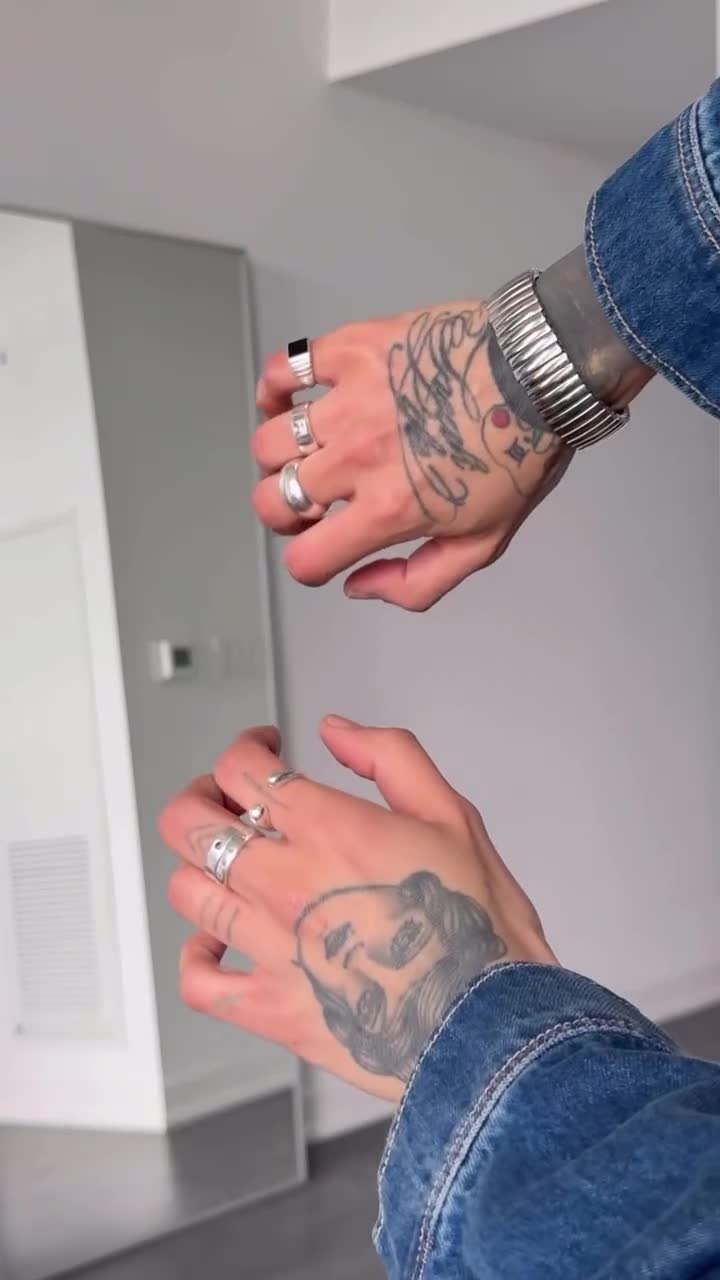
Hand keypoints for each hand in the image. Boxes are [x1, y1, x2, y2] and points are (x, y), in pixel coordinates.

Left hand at [159, 720, 555, 1102]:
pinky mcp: (270, 1008)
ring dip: (199, 865)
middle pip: (190, 823)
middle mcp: (285, 882)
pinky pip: (198, 980)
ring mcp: (270, 947)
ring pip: (187, 890)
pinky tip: (216, 945)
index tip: (265, 750)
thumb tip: (337, 731)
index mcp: (328, 829)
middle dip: (202, 796)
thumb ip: (391, 757)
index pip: (240, 768)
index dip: (247, 746)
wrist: (491, 1026)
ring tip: (227, 862)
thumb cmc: (480, 929)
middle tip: (228, 798)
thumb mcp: (453, 815)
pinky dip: (196, 956)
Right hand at [253, 303, 570, 609]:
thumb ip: (417, 582)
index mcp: (388, 510)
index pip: (306, 558)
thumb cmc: (521, 455)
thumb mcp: (484, 543)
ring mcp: (350, 402)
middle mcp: (357, 458)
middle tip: (314, 502)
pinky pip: (283, 368)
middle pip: (273, 501)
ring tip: (306, 452)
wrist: (542, 373)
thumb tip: (357, 586)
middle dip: (285, 513)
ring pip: (268, 441)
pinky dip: (274, 388)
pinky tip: (288, 401)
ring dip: (278, 457)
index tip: (324, 548)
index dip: (309, 564)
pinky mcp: (352, 351)